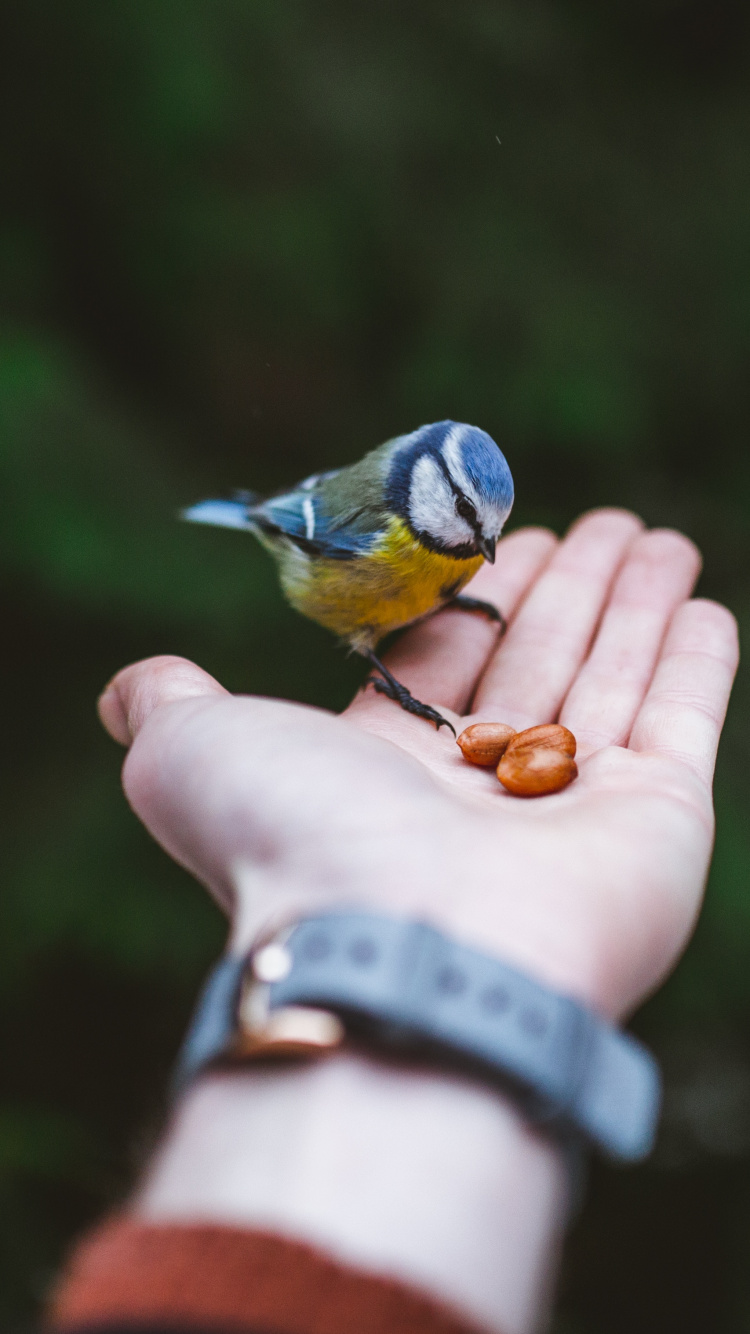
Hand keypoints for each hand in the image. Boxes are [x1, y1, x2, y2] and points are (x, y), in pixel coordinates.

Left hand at [99, 509, 737, 1020]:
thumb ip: (170, 703)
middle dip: (571, 589)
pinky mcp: (658, 826)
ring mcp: (576, 813)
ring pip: (612, 682)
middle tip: (606, 522)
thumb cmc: (295, 837)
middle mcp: (483, 796)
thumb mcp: (193, 750)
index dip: (482, 597)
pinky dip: (695, 665)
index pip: (450, 662)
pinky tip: (701, 603)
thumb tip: (128, 687)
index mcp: (390, 771)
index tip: (514, 537)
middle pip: (538, 663)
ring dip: (637, 606)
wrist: (401, 944)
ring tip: (659, 536)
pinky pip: (681, 724)